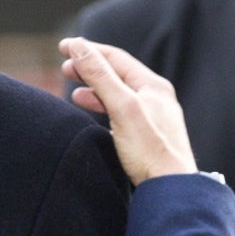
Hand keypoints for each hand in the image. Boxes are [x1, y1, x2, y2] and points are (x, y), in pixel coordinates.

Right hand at [59, 37, 195, 185]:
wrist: (170, 189)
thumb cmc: (149, 151)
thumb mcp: (121, 107)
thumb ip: (100, 75)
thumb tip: (80, 47)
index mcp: (153, 86)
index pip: (115, 58)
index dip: (88, 50)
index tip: (63, 47)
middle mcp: (156, 98)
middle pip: (118, 74)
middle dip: (90, 68)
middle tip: (65, 67)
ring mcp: (154, 117)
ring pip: (119, 93)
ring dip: (95, 88)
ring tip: (75, 91)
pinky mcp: (148, 135)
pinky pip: (122, 111)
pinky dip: (104, 107)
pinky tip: (96, 115)